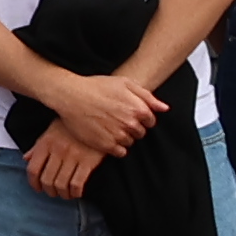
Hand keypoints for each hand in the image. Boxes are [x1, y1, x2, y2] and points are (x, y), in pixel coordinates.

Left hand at [23, 116, 105, 200]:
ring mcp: (73, 157)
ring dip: (62, 194)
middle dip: (49, 190)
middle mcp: (57, 151)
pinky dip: (75, 192)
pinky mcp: (88, 162)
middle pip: (47, 180)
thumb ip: (38, 146)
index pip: (33, 169)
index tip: (37, 188)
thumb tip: (26, 158)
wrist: (96, 116)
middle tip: (53, 192)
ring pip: (61, 184)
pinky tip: (76, 192)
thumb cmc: (72, 124)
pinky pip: (77, 183)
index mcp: (46, 143)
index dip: (33, 183)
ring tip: (65, 194)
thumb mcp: (51, 130)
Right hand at [29, 57, 161, 164]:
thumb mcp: (124, 83)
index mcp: (138, 109)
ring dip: (122, 136)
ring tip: (108, 125)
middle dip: (132, 127)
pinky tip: (105, 135)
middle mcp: (130, 124)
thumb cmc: (97, 87)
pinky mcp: (105, 145)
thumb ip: (147, 96)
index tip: (128, 112)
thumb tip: (164, 108)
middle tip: (116, 118)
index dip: (140, 117)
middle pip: (140, 133)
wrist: (71, 95)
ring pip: (130, 142)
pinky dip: (115, 146)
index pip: (150, 121)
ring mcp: (118, 136)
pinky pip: (120, 152)